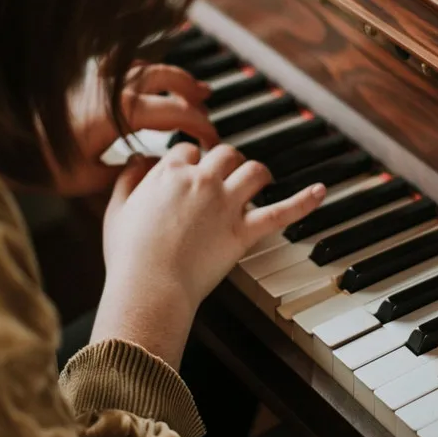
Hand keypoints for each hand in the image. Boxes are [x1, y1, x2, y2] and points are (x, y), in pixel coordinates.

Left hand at [43, 62, 218, 195]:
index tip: (211, 137)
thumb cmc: (44, 162)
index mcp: (120, 112)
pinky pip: (125, 63)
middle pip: (167, 78)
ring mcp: (99, 78)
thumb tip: (148, 171)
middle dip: (192, 91)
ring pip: (149, 66)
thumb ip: (126, 174)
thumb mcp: (90, 178)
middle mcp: (113, 88)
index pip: (174, 111)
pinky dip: (145, 67)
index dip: (199, 124)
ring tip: (190, 86)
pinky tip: (150, 75)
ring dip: (173, 76)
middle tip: (207, 104)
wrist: (6, 142)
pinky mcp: (87, 78)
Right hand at [91, 143, 325, 367]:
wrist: (148, 286)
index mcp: (171, 172)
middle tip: (224, 173)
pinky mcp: (243, 231)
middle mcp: (202, 180)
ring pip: (253, 170)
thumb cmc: (129, 254)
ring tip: (258, 179)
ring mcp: (226, 203)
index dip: (191, 159)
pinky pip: (281, 212)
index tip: (190, 170)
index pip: (188, 150)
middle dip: (225, 159)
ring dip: (257, 172)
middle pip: (224, 152)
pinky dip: (304, 201)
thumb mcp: (116, 209)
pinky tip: (321, 190)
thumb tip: (140, 159)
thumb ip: (128, 178)